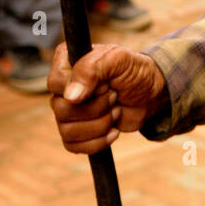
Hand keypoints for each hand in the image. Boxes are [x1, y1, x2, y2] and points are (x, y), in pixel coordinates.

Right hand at [48, 42, 166, 154]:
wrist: (149, 94)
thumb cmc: (133, 71)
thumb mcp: (118, 59)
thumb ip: (91, 69)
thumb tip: (70, 97)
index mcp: (66, 61)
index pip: (55, 82)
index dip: (83, 88)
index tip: (106, 83)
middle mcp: (62, 87)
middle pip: (61, 110)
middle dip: (97, 107)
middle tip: (115, 96)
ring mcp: (66, 110)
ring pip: (67, 131)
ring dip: (100, 124)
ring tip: (116, 110)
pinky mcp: (75, 131)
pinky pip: (73, 146)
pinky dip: (99, 141)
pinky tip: (114, 130)